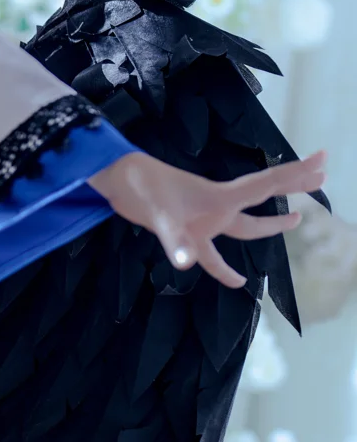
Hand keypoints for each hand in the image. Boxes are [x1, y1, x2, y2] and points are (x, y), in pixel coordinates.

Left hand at [89, 149, 326, 288]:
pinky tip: (236, 282)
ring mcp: (202, 219)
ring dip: (267, 226)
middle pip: (264, 196)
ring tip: (294, 222)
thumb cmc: (141, 190)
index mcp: (221, 197)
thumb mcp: (159, 216)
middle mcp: (218, 206)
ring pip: (244, 225)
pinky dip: (222, 268)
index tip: (324, 159)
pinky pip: (211, 255)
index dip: (296, 174)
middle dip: (293, 186)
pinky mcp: (185, 232)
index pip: (267, 184)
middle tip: (322, 176)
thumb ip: (177, 241)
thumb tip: (189, 264)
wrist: (117, 184)